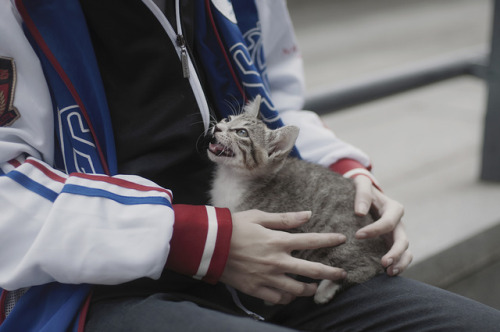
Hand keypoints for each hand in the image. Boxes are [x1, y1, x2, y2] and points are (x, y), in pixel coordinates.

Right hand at [219, 209, 346, 304]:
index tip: (342, 239)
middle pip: (313, 270)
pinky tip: (290, 294)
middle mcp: (277, 261)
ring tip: (316, 287)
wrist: (209, 245)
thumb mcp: (258, 217)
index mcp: (278, 241)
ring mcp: (267, 277)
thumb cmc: (233, 227)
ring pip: (298, 290)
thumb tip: (308, 215)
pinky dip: (288, 298)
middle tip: (342, 274)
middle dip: (331, 273)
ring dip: (311, 289)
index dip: (329, 240)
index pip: (312, 240)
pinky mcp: (256, 289)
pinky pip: (278, 299)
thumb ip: (284, 219)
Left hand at [352, 176, 412, 275]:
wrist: (365, 193)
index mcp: (393, 208)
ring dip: (400, 263)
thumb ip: (362, 194)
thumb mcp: (361, 183)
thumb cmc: (363, 188)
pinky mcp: (392, 243)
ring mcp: (397, 235)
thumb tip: (359, 213)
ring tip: (389, 272)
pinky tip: (387, 273)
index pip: (387, 222)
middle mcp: (398, 223)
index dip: (374, 230)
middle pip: (402, 240)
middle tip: (383, 263)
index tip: (357, 236)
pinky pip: (400, 256)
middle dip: (395, 253)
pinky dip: (397, 265)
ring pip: (406, 251)